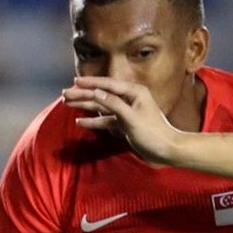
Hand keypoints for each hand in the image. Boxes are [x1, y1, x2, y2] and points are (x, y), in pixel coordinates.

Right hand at [61, 77, 181, 163]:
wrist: (168, 151)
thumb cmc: (154, 134)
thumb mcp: (132, 118)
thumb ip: (114, 105)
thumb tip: (96, 92)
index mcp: (134, 92)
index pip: (107, 85)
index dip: (90, 83)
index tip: (74, 82)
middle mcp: (130, 99)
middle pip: (101, 94)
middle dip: (83, 94)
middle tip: (64, 94)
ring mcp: (126, 112)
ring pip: (101, 107)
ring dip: (85, 105)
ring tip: (67, 103)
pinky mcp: (124, 124)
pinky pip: (105, 120)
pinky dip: (93, 121)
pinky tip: (80, 121)